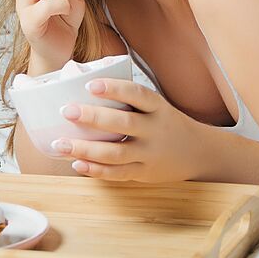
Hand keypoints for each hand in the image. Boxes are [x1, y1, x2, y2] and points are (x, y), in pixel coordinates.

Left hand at [52, 78, 208, 182]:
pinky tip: (77, 164)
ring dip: (86, 149)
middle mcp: (155, 130)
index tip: (90, 85)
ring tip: (61, 143)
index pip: (138, 94)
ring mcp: (150, 154)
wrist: (198, 152)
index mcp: (158, 108)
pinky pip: (118, 173)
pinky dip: (96, 170)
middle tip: (67, 111)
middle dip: (93, 118)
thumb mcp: (157, 107)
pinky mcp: (144, 173)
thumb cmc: (167, 123)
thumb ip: (130, 101)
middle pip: (124, 123)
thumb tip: (84, 84)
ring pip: (116, 152)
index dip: (115, 89)